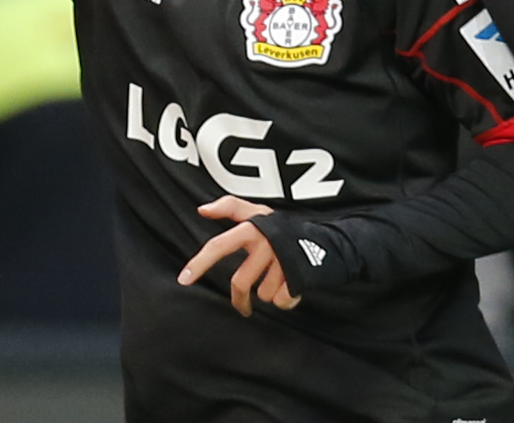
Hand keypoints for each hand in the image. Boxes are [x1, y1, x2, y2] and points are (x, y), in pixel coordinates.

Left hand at [178, 196, 301, 316]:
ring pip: (263, 293)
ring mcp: (283, 260)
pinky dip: (286, 299)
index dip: (201, 261)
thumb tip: (201, 209)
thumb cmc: (286, 230)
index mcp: (254, 227)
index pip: (220, 245)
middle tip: (241, 306)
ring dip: (270, 292)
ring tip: (281, 280)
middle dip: (239, 299)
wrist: (330, 243)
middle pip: (240, 282)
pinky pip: (281, 301)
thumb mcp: (261, 213)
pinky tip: (293, 286)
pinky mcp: (299, 277)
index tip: (184, 280)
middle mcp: (267, 242)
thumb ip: (231, 207)